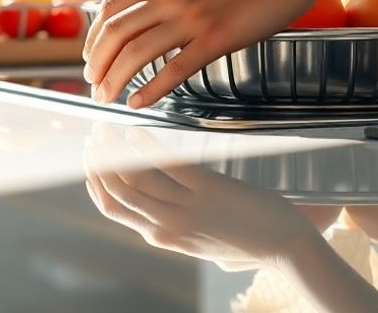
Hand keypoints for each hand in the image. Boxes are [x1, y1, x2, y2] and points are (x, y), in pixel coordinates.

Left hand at [82, 0, 325, 107]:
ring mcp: (191, 17)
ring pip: (137, 53)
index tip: (91, 57)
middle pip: (115, 34)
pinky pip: (175, 68)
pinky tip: (138, 102)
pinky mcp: (215, 38)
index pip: (111, 9)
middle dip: (97, 63)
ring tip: (107, 97)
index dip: (94, 36)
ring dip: (115, 80)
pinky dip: (151, 88)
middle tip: (93, 84)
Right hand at [83, 126, 323, 270]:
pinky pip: (167, 164)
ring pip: (133, 178)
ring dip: (113, 150)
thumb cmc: (251, 244)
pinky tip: (135, 129)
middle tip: (92, 137)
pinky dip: (145, 145)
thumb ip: (179, 232)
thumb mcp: (203, 246)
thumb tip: (164, 221)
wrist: (288, 248)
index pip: (112, 209)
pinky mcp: (208, 190)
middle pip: (116, 192)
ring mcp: (187, 209)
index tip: (89, 161)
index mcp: (163, 238)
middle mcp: (168, 226)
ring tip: (106, 129)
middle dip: (97, 162)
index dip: (94, 182)